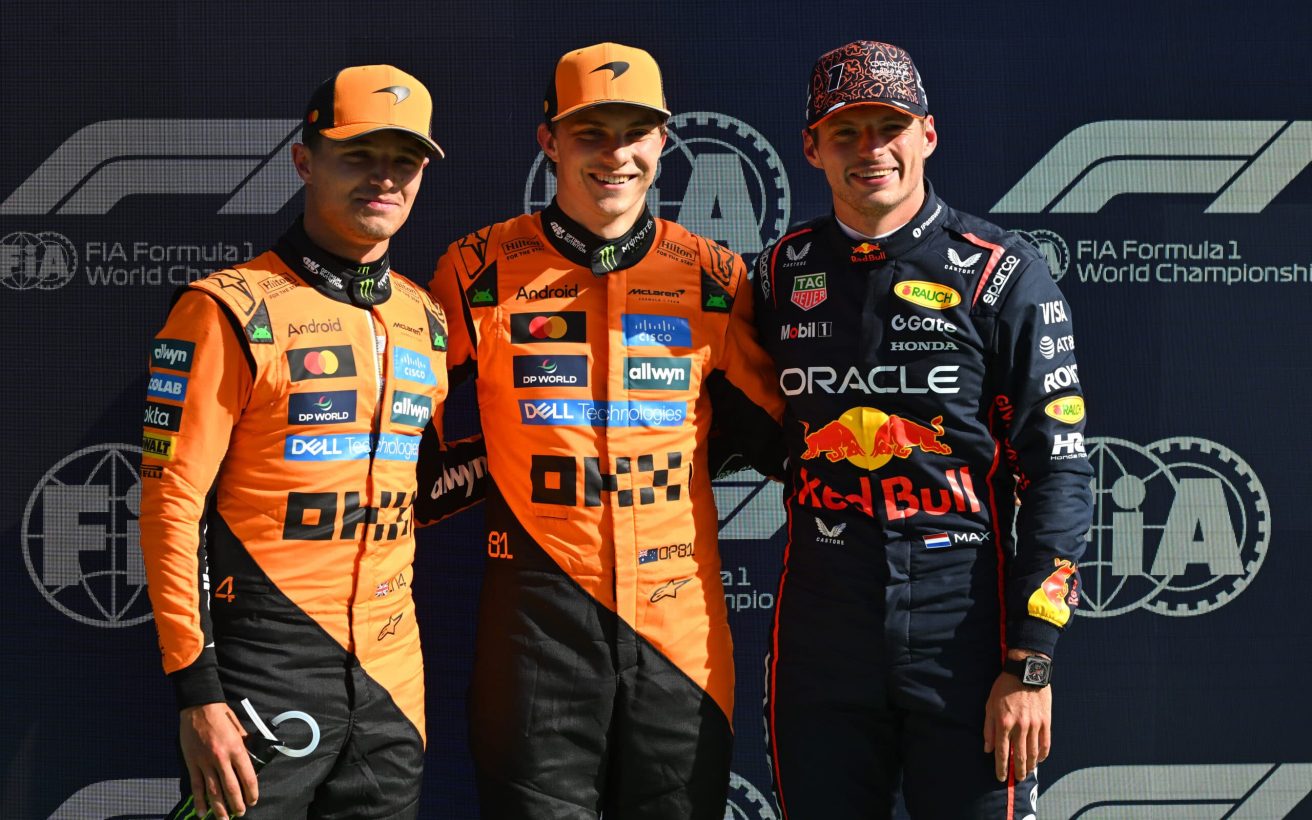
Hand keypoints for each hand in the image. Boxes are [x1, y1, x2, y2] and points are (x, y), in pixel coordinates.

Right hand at [179, 702, 258, 818]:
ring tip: (225, 819)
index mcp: (236, 749)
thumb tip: (251, 761)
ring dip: (219, 808)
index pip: (247, 777)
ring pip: (213, 791)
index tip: (253, 801)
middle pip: (231, 788)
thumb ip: (245, 746)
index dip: (252, 792)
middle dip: (237, 804)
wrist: (199, 706)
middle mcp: (221, 758)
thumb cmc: (222, 716)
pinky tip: (202, 812)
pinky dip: (199, 801)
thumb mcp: (240, 729)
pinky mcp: (192, 763)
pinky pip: (196, 786)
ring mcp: (205, 762)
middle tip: (240, 813)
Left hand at [983, 668, 1051, 782]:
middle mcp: (1020, 727)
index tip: (1000, 777)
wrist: (1026, 672)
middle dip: (1018, 770)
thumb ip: (988, 728)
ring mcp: (1035, 725)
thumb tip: (988, 749)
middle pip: (1020, 756)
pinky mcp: (1046, 721)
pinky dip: (1043, 754)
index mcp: (1004, 723)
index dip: (1001, 767)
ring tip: (1027, 772)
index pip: (1002, 752)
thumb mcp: (989, 705)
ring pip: (1034, 752)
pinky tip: (1039, 760)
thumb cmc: (1004, 687)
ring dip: (1030, 765)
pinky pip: (1045, 743)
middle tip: (1017, 779)